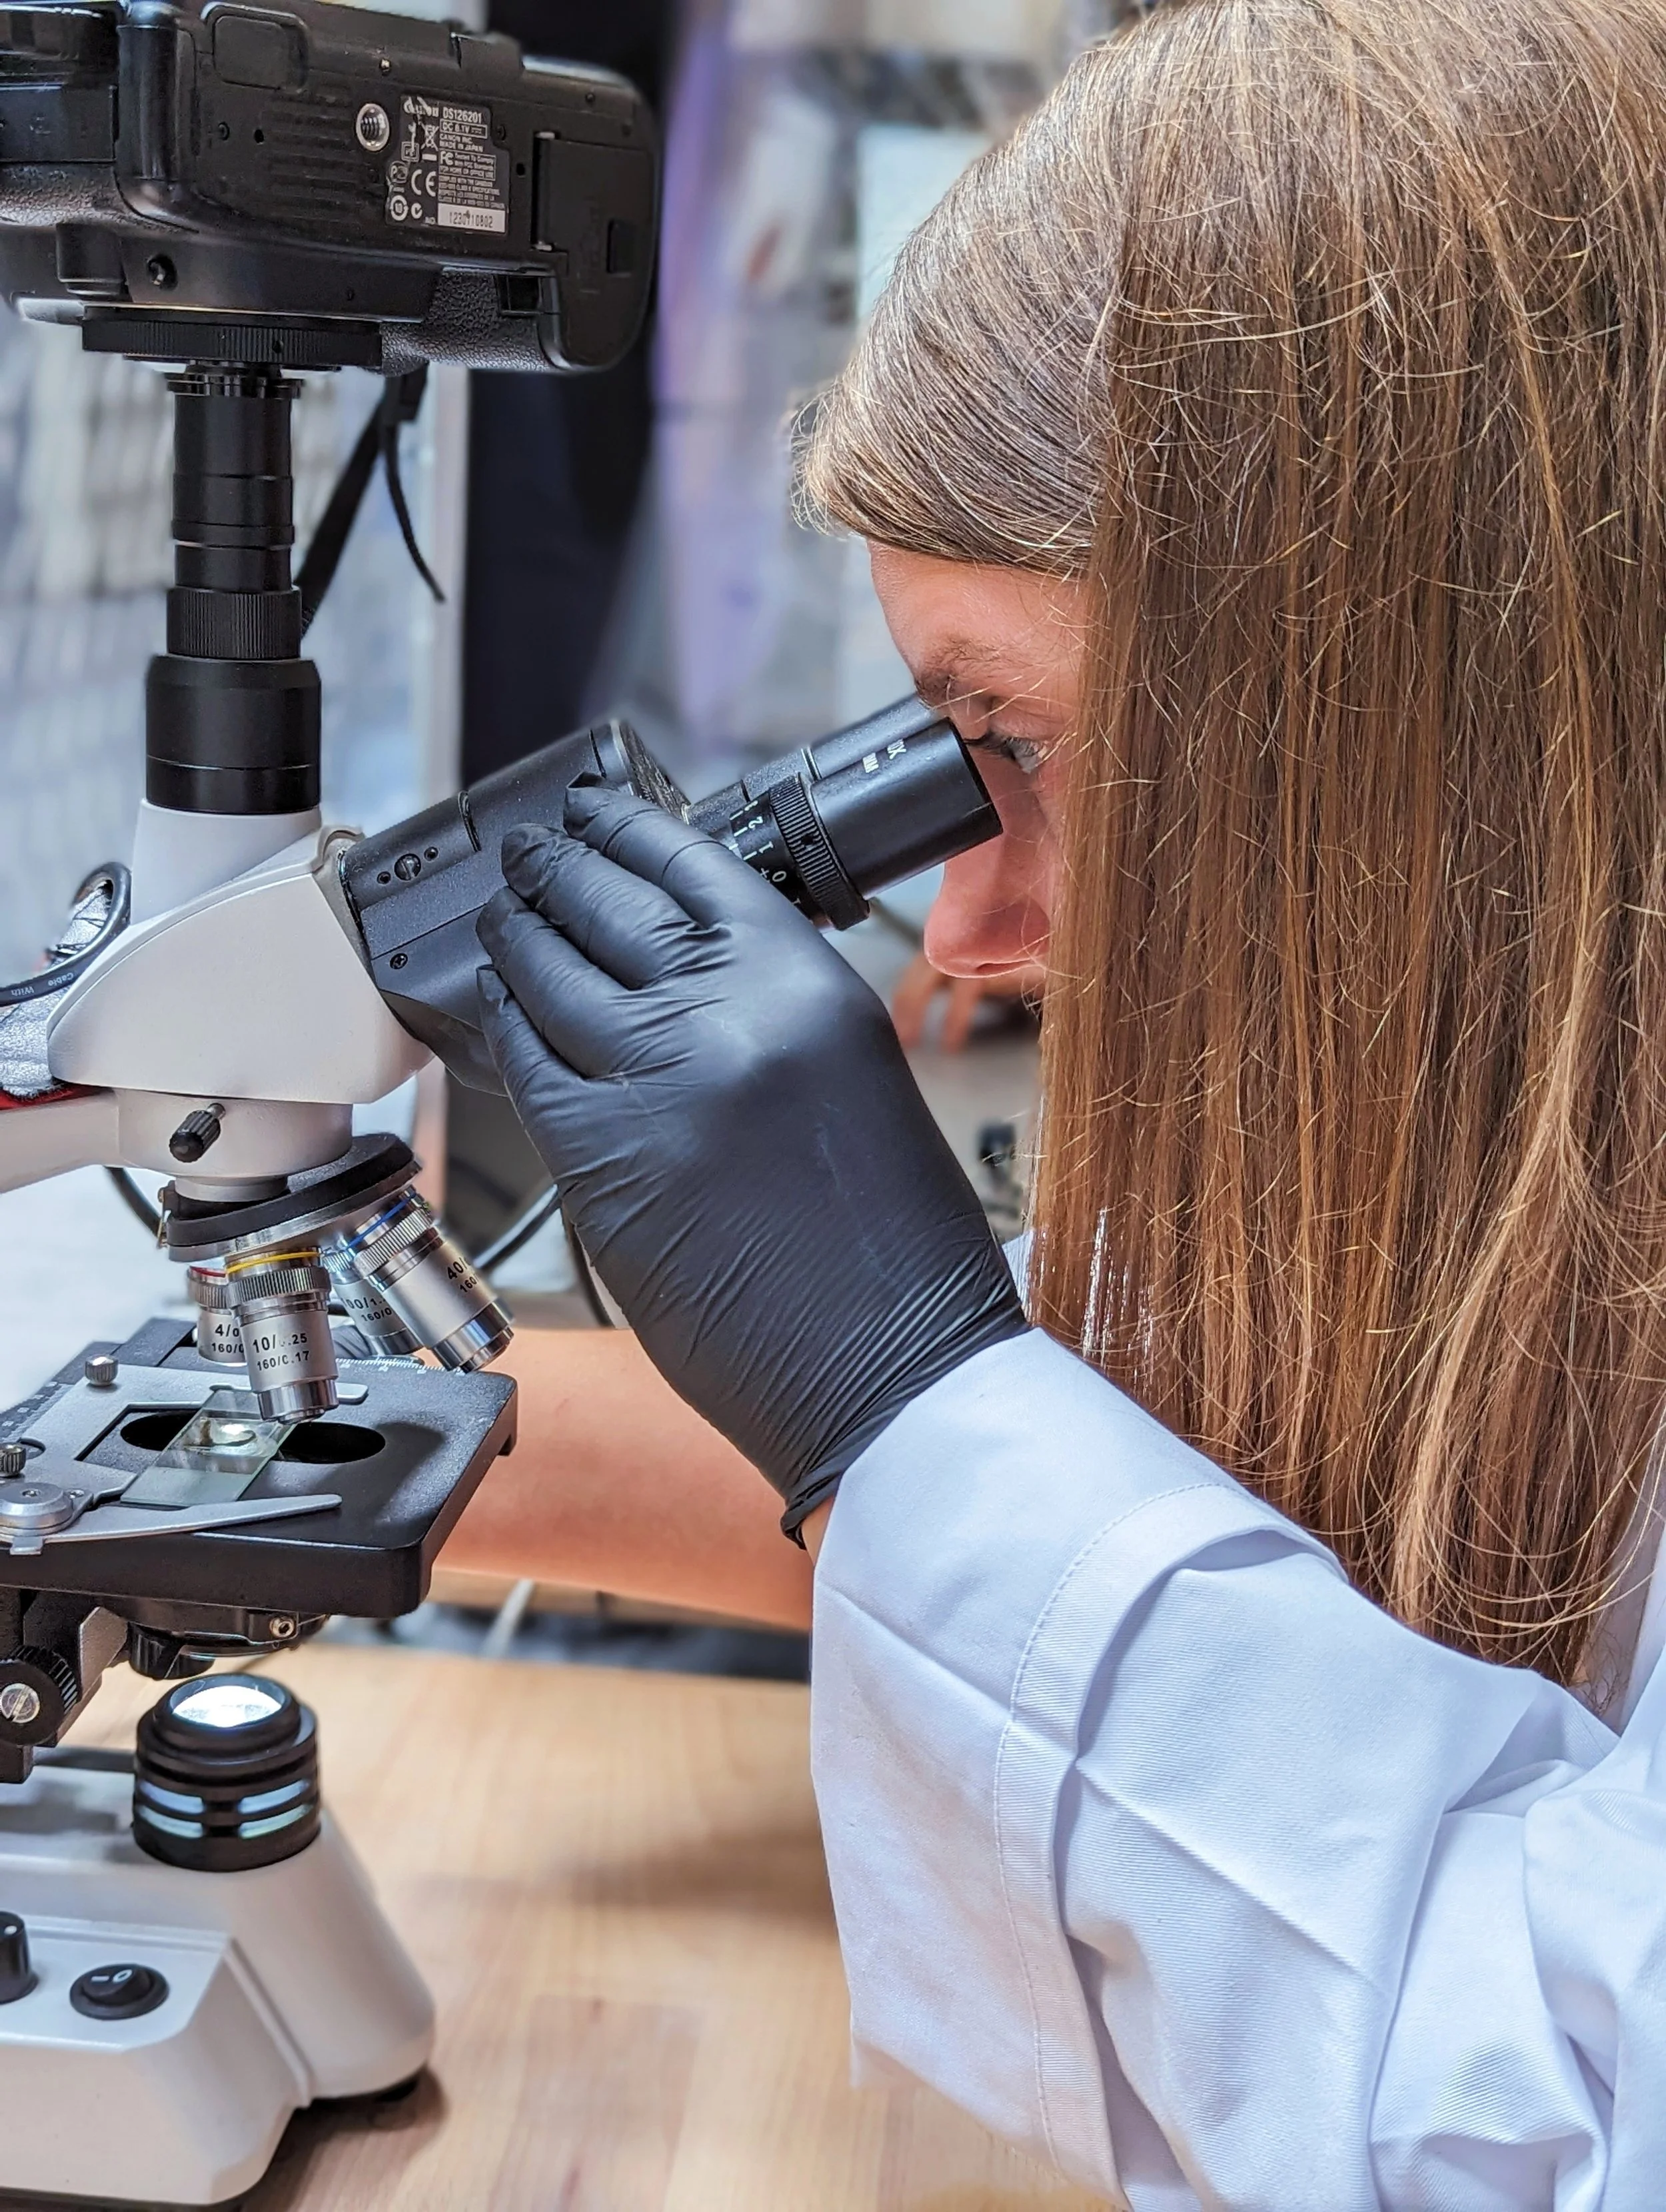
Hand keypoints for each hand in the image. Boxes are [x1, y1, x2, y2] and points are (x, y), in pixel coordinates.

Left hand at [476, 788, 1026, 1535]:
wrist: (894, 1366)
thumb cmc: (896, 1245)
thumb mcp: (854, 1075)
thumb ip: (766, 1008)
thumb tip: (673, 967)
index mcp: (808, 983)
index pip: (689, 865)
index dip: (621, 827)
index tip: (589, 809)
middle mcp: (726, 1015)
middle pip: (601, 906)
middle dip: (550, 870)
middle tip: (525, 853)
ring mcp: (652, 1087)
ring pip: (546, 978)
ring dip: (512, 939)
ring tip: (499, 919)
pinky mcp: (599, 1164)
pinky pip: (527, 1069)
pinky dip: (505, 1029)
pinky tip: (500, 1011)